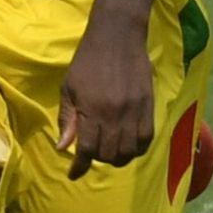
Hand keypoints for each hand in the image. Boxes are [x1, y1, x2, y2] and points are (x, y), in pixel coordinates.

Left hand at [57, 15, 153, 178]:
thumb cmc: (87, 61)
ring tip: (109, 149)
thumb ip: (67, 119)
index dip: (79, 166)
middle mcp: (114, 115)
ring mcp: (134, 112)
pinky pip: (146, 140)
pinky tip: (127, 144)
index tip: (73, 174)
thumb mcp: (69, 88)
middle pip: (109, 155)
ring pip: (129, 152)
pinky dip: (136, 149)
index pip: (86, 149)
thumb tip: (63, 148)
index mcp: (91, 110)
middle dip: (98, 159)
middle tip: (92, 152)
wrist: (117, 38)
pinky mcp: (149, 107)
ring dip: (118, 157)